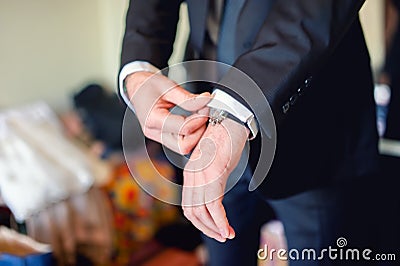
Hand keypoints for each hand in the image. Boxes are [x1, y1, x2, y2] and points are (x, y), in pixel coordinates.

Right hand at [125, 71, 210, 153]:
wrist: (136, 86)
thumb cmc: (148, 85)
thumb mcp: (169, 86)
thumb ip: (188, 98)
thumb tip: (207, 101)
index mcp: (153, 119)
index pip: (184, 128)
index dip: (200, 118)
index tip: (206, 106)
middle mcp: (154, 132)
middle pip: (184, 146)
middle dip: (199, 132)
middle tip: (204, 115)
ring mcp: (157, 136)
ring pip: (183, 148)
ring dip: (196, 135)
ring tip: (199, 117)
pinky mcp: (162, 137)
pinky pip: (180, 143)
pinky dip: (191, 134)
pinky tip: (194, 121)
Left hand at [182, 118, 248, 241]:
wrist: (231, 117)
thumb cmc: (225, 138)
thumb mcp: (214, 160)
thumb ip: (211, 177)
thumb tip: (216, 193)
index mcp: (191, 173)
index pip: (189, 205)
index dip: (201, 221)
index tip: (214, 229)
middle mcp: (192, 176)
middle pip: (192, 212)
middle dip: (206, 228)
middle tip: (221, 237)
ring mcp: (202, 175)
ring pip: (201, 212)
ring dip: (214, 228)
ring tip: (227, 236)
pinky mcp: (214, 173)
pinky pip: (214, 204)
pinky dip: (221, 221)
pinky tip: (229, 229)